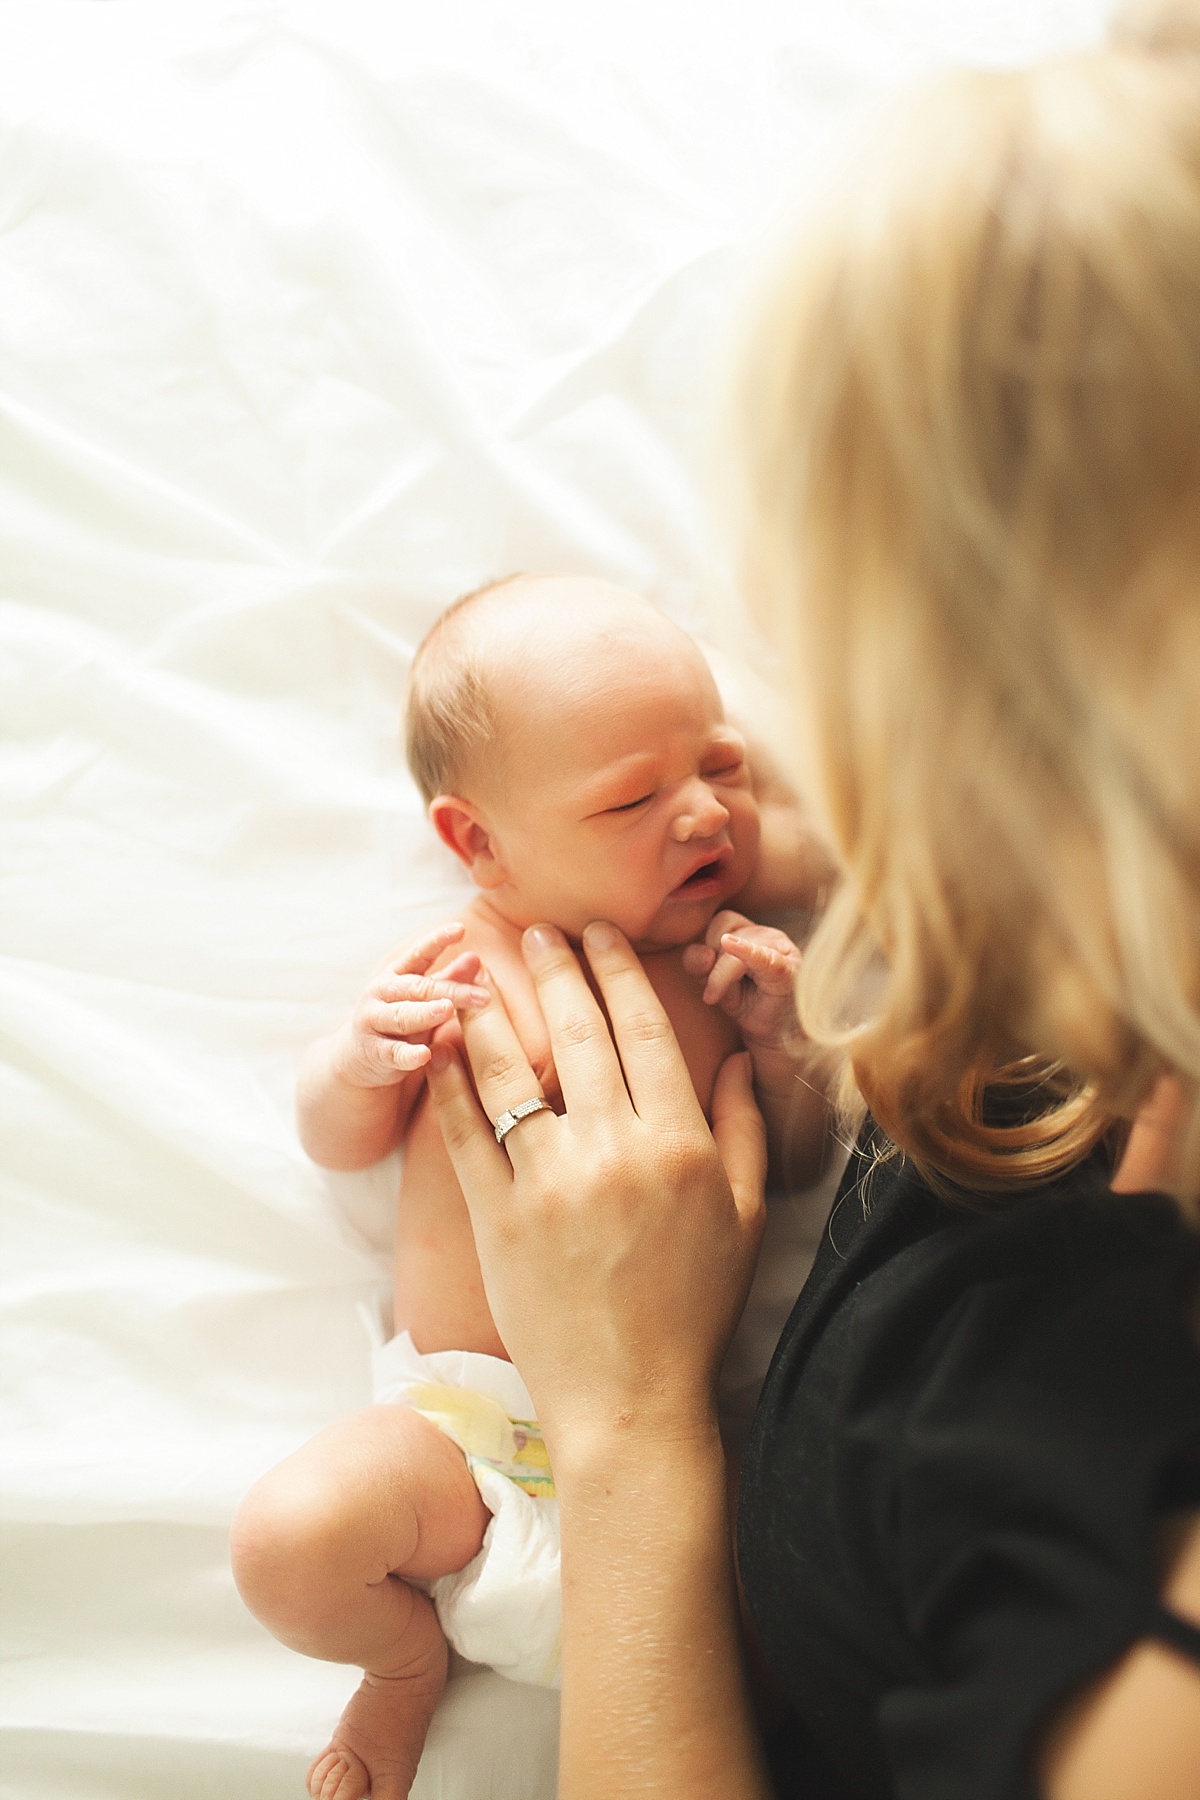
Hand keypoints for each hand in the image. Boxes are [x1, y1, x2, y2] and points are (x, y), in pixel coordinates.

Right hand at [332, 922, 488, 1087]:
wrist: (357, 1062)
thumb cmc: (399, 1026)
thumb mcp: (422, 1000)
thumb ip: (448, 980)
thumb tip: (475, 958)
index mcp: (397, 975)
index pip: (419, 953)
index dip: (438, 940)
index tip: (460, 929)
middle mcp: (382, 993)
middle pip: (419, 988)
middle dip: (451, 990)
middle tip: (483, 996)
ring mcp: (373, 1021)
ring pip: (402, 1015)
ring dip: (425, 1013)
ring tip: (447, 1009)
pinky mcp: (372, 1052)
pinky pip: (392, 1052)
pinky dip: (408, 1055)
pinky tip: (424, 1055)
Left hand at [425, 921, 766, 1442]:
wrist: (629, 1398)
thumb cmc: (694, 1309)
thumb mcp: (746, 1216)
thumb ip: (745, 1130)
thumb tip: (738, 1060)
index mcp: (680, 1144)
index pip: (645, 1031)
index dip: (619, 971)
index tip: (601, 934)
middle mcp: (615, 1151)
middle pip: (578, 1034)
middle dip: (557, 970)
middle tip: (537, 929)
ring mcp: (551, 1183)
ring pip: (512, 1072)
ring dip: (491, 1012)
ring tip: (475, 970)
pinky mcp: (499, 1218)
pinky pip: (467, 1134)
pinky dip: (450, 1083)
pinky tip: (440, 1046)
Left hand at [682, 912, 801, 1052]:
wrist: (777, 1035)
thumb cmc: (748, 1005)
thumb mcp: (715, 983)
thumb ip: (699, 965)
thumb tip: (703, 954)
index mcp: (751, 932)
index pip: (721, 922)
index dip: (707, 945)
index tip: (707, 976)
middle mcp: (769, 935)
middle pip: (727, 931)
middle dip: (715, 963)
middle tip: (722, 991)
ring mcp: (783, 950)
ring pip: (739, 945)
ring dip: (727, 974)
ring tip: (738, 995)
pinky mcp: (790, 970)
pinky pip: (764, 957)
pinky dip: (747, 952)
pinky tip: (730, 946)